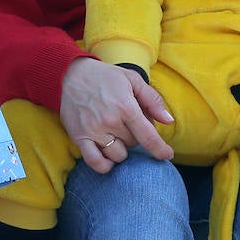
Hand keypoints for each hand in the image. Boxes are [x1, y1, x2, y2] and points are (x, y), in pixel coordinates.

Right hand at [59, 58, 174, 172]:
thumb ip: (153, 100)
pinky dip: (105, 165)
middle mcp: (110, 121)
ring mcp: (94, 131)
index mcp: (126, 107)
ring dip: (121, 148)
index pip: (149, 138)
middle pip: (134, 144)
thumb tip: (168, 121)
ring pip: (118, 155)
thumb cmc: (105, 77)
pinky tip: (108, 156)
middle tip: (126, 121)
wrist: (70, 74)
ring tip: (115, 133)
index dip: (161, 150)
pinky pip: (95, 162)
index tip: (167, 154)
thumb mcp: (132, 80)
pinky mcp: (79, 137)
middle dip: (134, 135)